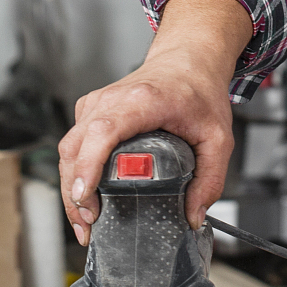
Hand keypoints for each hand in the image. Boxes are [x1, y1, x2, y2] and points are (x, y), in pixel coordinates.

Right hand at [57, 0, 251, 244]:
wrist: (188, 60)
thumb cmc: (198, 90)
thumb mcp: (218, 137)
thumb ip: (210, 179)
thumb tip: (193, 216)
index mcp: (141, 101)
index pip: (103, 132)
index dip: (88, 166)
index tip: (85, 197)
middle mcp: (111, 99)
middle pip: (76, 146)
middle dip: (75, 191)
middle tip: (88, 226)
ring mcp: (97, 103)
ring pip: (68, 147)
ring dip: (71, 186)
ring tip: (85, 221)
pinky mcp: (91, 110)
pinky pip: (73, 143)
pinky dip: (74, 171)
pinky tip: (86, 196)